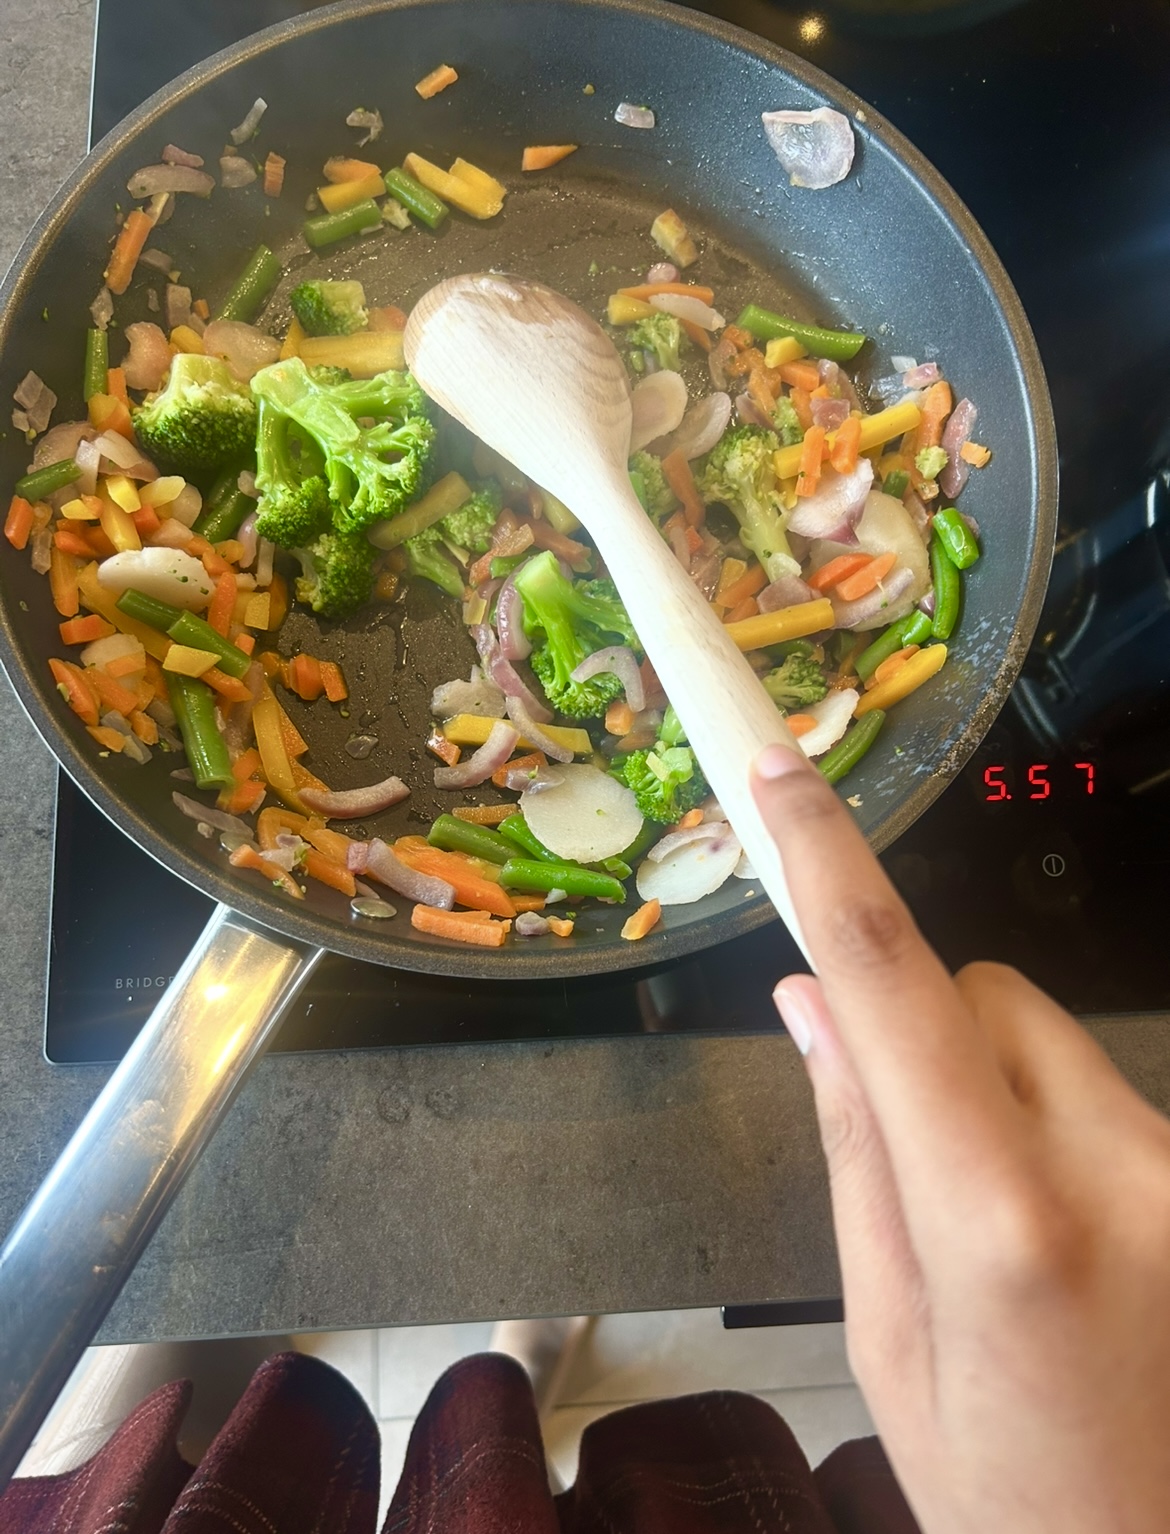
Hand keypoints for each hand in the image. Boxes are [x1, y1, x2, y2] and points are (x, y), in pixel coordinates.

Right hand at [752, 744, 1169, 1533]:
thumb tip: (810, 1000)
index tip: (782, 775)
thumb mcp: (888, 1341)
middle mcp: (1122, 1171)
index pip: (897, 985)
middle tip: (911, 1154)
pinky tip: (1071, 1252)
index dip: (830, 862)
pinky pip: (1107, 1097)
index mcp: (1003, 1222)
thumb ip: (855, 1148)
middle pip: (987, 994)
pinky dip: (1061, 1132)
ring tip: (1007, 1238)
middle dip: (925, 1027)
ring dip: (999, 1088)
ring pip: (1051, 1042)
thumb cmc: (1012, 1499)